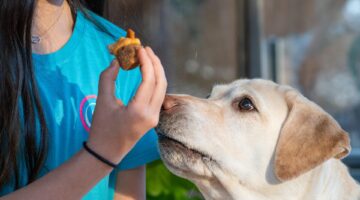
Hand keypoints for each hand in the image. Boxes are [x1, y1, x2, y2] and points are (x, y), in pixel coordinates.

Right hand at [88, 47, 166, 163]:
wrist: (106, 152)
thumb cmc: (101, 128)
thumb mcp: (102, 102)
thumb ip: (108, 78)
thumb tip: (116, 61)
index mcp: (139, 111)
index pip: (149, 80)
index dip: (146, 62)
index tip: (140, 48)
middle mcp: (152, 114)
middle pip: (161, 83)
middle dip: (155, 63)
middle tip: (146, 49)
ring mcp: (155, 117)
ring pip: (162, 89)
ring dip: (157, 71)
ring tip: (147, 57)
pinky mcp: (154, 118)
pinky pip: (158, 95)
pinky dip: (155, 81)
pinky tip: (148, 72)